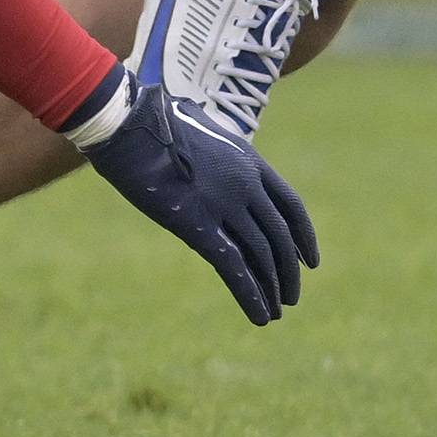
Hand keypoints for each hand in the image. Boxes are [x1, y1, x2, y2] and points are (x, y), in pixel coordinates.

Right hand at [78, 87, 316, 325]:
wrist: (127, 125)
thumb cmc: (153, 120)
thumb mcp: (197, 125)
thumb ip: (211, 141)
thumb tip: (201, 130)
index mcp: (249, 160)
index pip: (291, 206)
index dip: (304, 237)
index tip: (309, 261)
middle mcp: (245, 184)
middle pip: (279, 237)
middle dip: (288, 271)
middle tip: (292, 296)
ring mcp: (224, 205)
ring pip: (262, 256)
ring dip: (274, 288)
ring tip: (279, 312)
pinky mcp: (198, 226)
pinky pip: (234, 268)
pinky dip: (251, 296)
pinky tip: (261, 317)